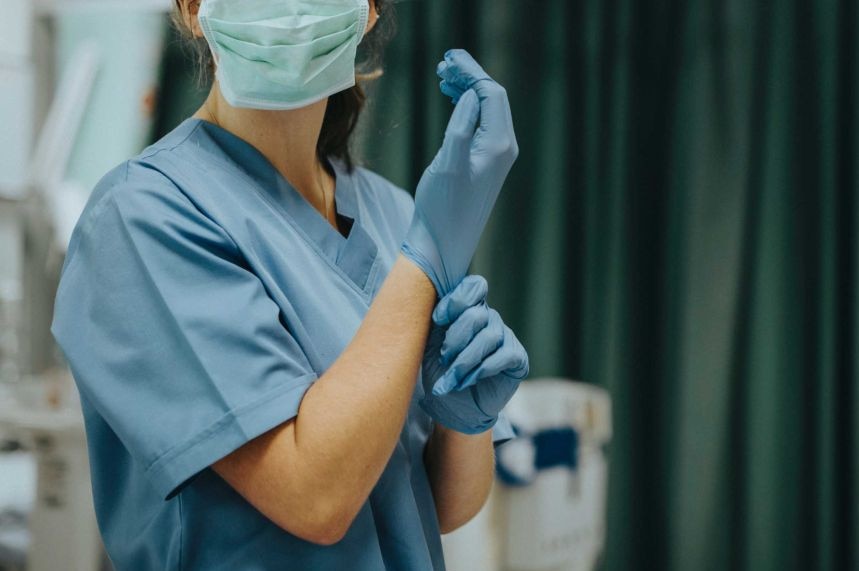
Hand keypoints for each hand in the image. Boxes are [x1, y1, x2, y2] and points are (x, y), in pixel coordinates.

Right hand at [402, 50, 518, 295]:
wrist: (442, 245)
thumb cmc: (441, 208)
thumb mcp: (447, 163)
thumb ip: (461, 126)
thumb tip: (470, 95)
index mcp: (498, 145)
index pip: (491, 93)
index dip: (471, 72)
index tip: (447, 59)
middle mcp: (504, 148)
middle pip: (493, 98)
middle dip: (470, 76)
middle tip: (443, 64)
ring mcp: (497, 157)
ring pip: (487, 110)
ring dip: (467, 90)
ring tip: (443, 77)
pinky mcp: (486, 164)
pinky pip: (482, 124)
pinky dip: (467, 108)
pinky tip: (452, 101)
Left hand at [421, 276, 528, 434]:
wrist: (452, 407)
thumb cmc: (440, 371)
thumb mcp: (430, 343)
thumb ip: (435, 321)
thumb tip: (429, 300)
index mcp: (469, 309)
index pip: (473, 287)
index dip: (456, 300)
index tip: (437, 320)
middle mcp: (489, 318)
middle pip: (477, 314)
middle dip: (455, 338)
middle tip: (443, 359)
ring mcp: (505, 337)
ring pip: (488, 337)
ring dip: (465, 360)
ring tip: (451, 378)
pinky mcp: (517, 358)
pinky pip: (504, 355)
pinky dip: (482, 369)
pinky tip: (468, 381)